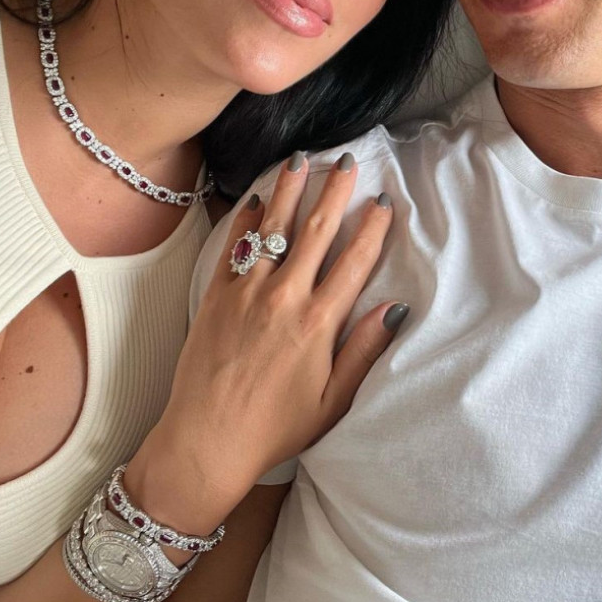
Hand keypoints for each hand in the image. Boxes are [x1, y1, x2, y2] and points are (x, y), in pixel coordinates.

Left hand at [125, 152, 408, 533]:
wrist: (205, 441)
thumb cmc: (275, 429)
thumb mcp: (332, 401)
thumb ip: (362, 352)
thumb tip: (395, 309)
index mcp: (318, 324)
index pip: (354, 262)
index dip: (372, 228)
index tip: (384, 201)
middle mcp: (284, 297)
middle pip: (316, 231)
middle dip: (335, 192)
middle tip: (347, 162)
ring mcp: (246, 292)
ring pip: (274, 228)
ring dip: (291, 191)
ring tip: (302, 160)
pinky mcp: (215, 296)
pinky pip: (234, 247)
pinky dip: (247, 220)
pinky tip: (258, 198)